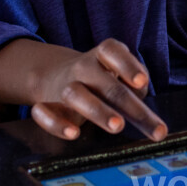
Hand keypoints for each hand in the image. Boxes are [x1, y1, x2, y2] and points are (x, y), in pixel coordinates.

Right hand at [0, 38, 167, 142]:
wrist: (55, 76)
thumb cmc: (101, 78)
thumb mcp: (120, 72)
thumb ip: (135, 83)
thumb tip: (139, 94)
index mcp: (102, 55)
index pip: (112, 51)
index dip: (128, 65)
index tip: (142, 82)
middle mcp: (83, 67)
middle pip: (105, 83)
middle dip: (126, 102)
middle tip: (141, 118)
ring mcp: (64, 86)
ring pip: (75, 94)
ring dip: (97, 110)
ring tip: (117, 126)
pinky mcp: (46, 105)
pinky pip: (44, 113)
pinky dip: (56, 124)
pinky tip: (73, 133)